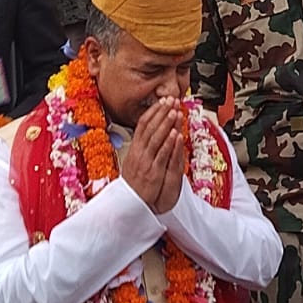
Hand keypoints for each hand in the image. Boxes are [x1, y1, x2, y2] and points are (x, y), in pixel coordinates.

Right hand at [122, 98, 187, 213]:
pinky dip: (168, 144)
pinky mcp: (153, 172)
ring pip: (156, 139)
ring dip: (166, 124)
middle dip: (161, 112)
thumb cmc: (133, 184)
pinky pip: (161, 155)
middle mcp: (139, 153)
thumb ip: (141, 148)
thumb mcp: (134, 162)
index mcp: (135, 149)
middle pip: (150, 128)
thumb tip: (147, 134)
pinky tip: (175, 134)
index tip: (162, 100)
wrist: (128, 203)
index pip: (143, 125)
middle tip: (171, 99)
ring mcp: (145, 162)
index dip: (153, 111)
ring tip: (174, 111)